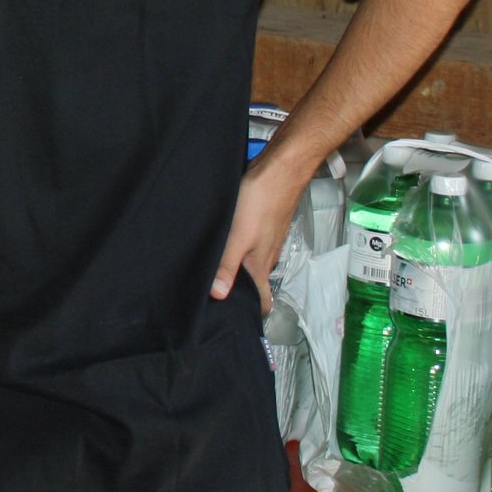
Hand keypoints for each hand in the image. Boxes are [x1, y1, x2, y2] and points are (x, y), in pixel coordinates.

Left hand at [211, 160, 304, 313]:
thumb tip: (218, 295)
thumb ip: (227, 266)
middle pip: (255, 285)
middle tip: (214, 298)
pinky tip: (222, 243)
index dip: (252, 313)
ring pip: (251, 264)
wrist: (279, 170)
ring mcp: (265, 240)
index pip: (262, 301)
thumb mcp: (238, 237)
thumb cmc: (260, 201)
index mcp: (260, 265)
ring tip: (212, 273)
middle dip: (238, 293)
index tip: (235, 321)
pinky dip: (237, 250)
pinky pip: (249, 245)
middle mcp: (265, 257)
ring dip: (236, 270)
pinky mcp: (261, 224)